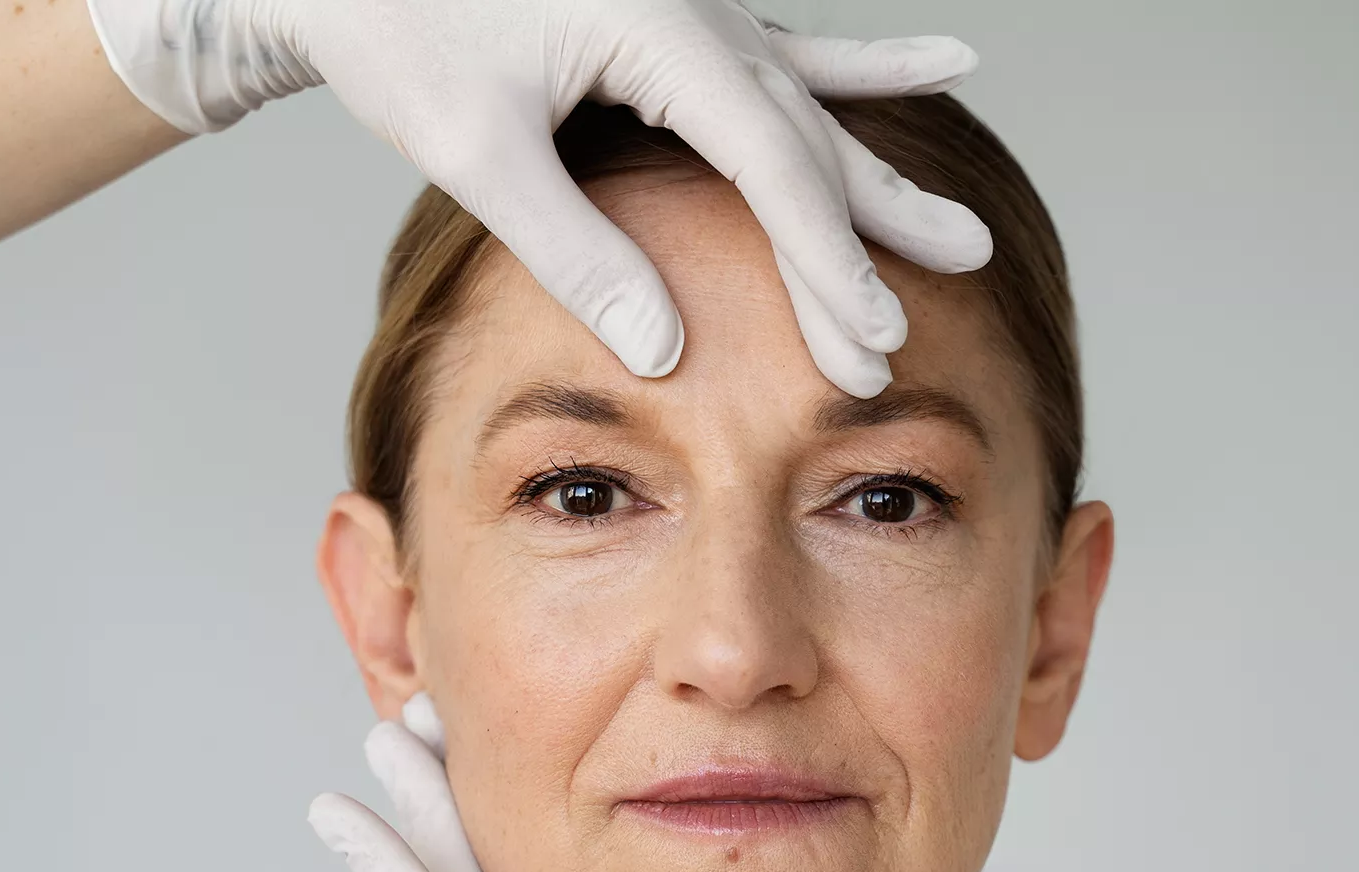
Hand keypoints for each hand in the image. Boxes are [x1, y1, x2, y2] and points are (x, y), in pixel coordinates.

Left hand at [85, 0, 992, 395]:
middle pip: (804, 141)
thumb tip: (665, 351)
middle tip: (913, 326)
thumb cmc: (392, 26)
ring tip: (965, 239)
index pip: (769, 159)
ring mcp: (697, 9)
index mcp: (655, 26)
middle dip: (857, 244)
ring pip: (811, 107)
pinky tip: (945, 66)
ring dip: (881, 182)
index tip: (863, 334)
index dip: (820, 256)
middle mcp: (695, 9)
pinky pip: (790, 57)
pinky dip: (861, 73)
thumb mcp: (477, 149)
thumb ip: (576, 248)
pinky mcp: (680, 23)